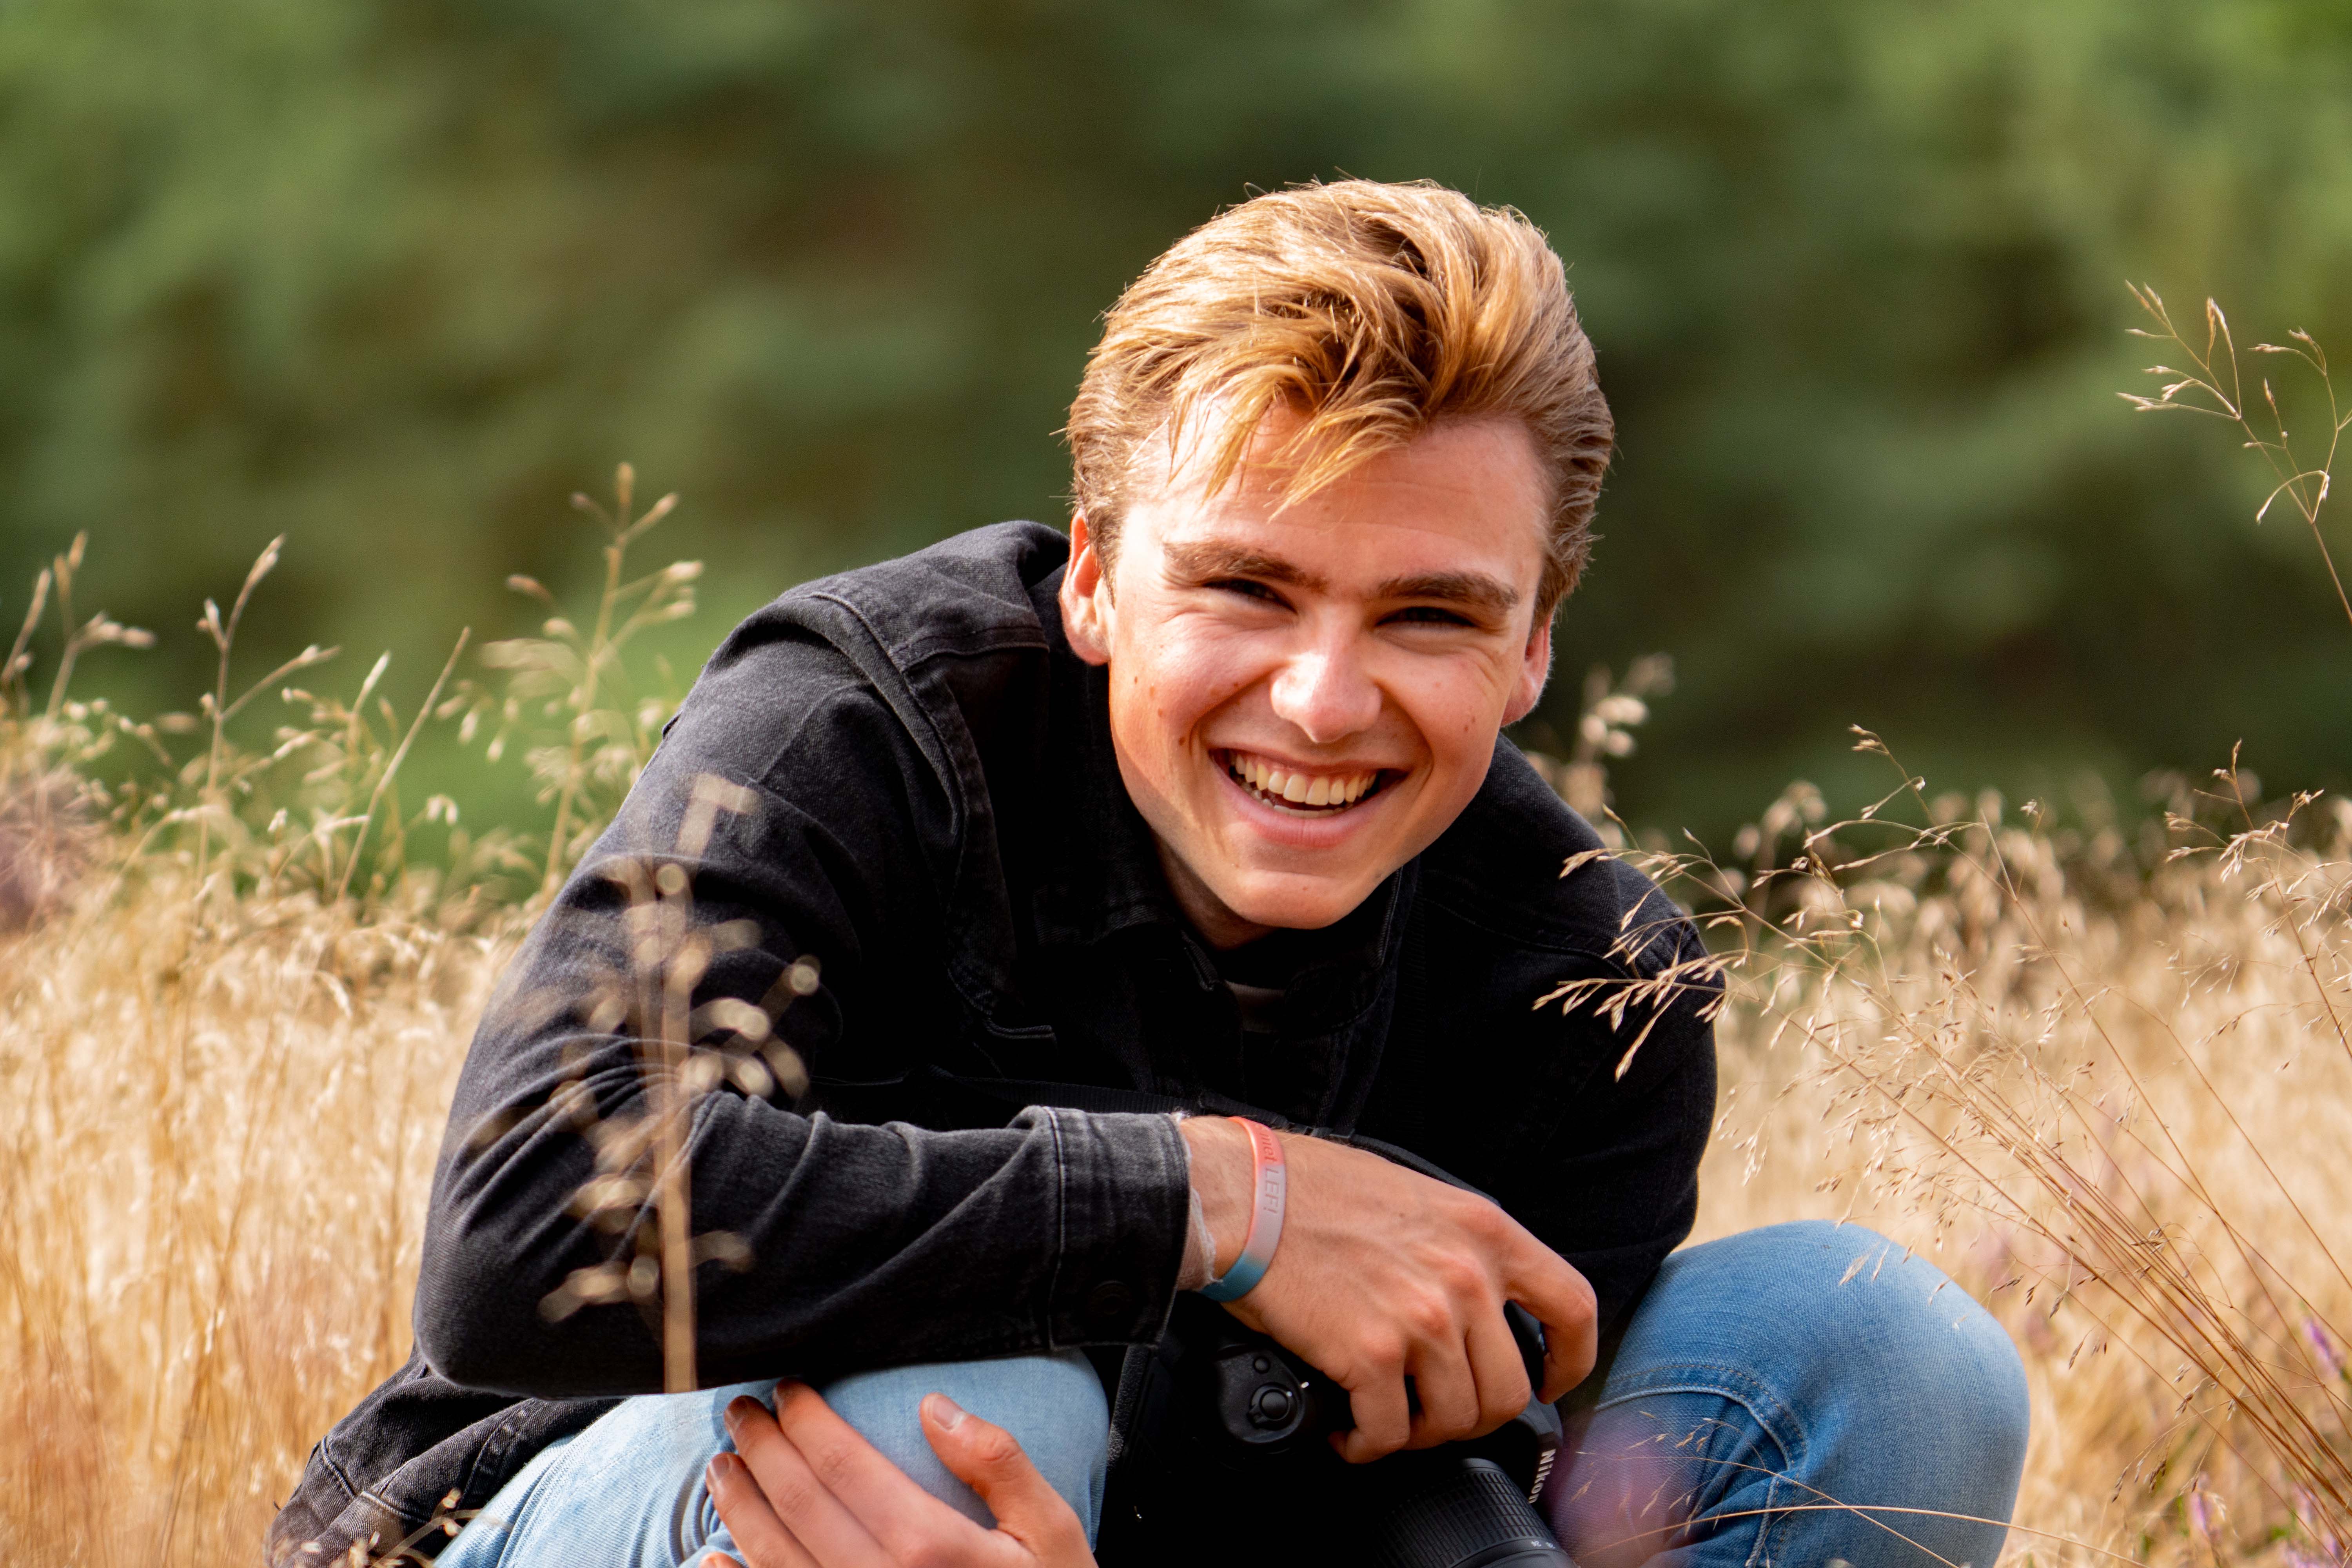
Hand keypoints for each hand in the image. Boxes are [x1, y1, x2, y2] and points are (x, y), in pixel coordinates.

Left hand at [702, 1383, 1095, 1567]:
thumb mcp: (1052, 1531)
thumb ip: (997, 1463)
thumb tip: (932, 1407)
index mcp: (931, 1546)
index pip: (845, 1464)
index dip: (807, 1421)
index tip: (787, 1388)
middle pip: (799, 1505)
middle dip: (762, 1450)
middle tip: (738, 1411)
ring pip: (774, 1560)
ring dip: (739, 1509)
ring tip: (721, 1467)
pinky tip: (710, 1559)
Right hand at [1180, 1117, 1596, 1463]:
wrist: (1247, 1197)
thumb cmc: (1316, 1191)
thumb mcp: (1418, 1197)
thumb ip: (1459, 1247)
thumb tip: (1474, 1305)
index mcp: (1484, 1232)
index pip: (1572, 1307)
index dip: (1570, 1360)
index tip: (1547, 1382)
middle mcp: (1466, 1277)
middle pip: (1509, 1388)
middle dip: (1472, 1416)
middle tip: (1433, 1412)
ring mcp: (1423, 1318)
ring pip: (1455, 1419)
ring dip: (1418, 1433)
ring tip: (1385, 1419)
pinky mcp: (1372, 1354)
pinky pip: (1390, 1431)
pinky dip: (1369, 1445)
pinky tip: (1349, 1431)